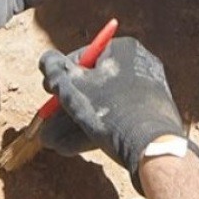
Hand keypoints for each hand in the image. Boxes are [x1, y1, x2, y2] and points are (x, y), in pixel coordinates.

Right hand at [38, 37, 198, 190]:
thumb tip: (48, 60)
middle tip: (46, 122)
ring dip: (72, 124)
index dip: (61, 74)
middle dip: (65, 107)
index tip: (48, 90)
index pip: (84, 56)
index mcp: (125, 50)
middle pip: (93, 85)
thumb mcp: (72, 86)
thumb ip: (54, 70)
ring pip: (102, 107)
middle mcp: (139, 67)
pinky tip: (68, 147)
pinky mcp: (149, 117)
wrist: (151, 143)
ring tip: (51, 142)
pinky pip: (115, 120)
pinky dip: (92, 131)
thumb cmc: (110, 108)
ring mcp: (146, 93)